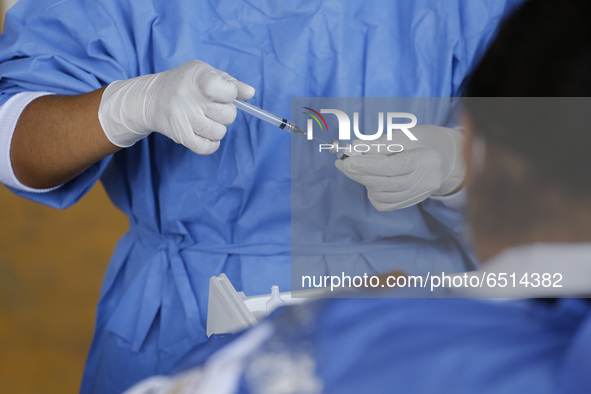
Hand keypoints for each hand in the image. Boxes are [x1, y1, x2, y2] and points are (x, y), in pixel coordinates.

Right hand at [98, 60, 254, 153]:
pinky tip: (208, 134)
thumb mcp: (206, 73)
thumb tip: (250, 93)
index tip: (223, 92)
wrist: (152, 98)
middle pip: (228, 115)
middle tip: (212, 107)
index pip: (229, 92)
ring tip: (207, 119)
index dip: (231, 94)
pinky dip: (212, 143)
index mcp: (198, 78)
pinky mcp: (181, 136)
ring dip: (218, 128)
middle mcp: (189, 99)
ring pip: (220, 132)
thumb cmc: (186, 83)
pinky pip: (206, 147)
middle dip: (226, 112)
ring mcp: (184, 119)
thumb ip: (231, 82)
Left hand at [335, 125, 464, 210]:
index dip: (367, 165)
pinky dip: (372, 193)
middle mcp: (425, 182)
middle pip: (385, 183)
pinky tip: (370, 180)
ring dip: (363, 181)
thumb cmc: (425, 140)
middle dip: (359, 173)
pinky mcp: (411, 202)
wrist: (446, 156)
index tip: (347, 159)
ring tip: (356, 168)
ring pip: (382, 195)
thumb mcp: (406, 134)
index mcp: (427, 160)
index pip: (392, 167)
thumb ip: (380, 142)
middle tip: (342, 163)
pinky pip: (385, 204)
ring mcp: (419, 195)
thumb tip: (355, 147)